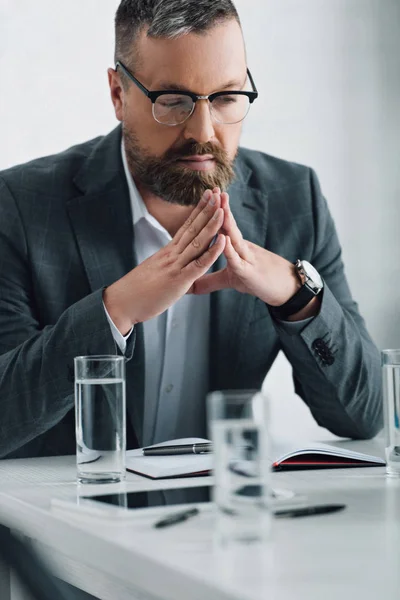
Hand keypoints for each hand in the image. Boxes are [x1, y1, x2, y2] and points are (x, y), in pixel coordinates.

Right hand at [103, 190, 225, 333]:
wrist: (121, 302)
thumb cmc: (136, 292)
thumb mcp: (154, 273)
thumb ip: (166, 266)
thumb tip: (171, 264)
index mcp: (167, 253)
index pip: (185, 228)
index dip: (197, 212)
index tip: (206, 198)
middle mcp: (172, 255)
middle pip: (192, 228)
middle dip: (206, 210)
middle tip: (217, 191)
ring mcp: (176, 266)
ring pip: (198, 242)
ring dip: (212, 225)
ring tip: (222, 208)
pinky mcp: (179, 280)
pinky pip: (199, 264)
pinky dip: (212, 252)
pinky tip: (223, 240)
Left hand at [191, 190, 301, 306]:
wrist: (287, 289)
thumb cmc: (258, 282)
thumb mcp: (230, 281)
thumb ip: (210, 281)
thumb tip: (190, 286)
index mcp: (235, 248)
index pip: (222, 227)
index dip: (213, 213)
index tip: (205, 196)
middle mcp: (241, 250)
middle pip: (229, 226)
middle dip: (220, 208)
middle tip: (212, 190)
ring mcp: (246, 260)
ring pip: (234, 238)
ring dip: (227, 222)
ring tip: (220, 204)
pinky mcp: (249, 274)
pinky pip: (237, 261)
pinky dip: (230, 251)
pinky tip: (224, 240)